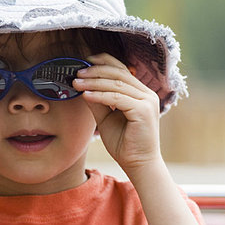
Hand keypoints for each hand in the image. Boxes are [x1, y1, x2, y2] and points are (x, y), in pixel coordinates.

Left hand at [73, 53, 161, 171]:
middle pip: (119, 73)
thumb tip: (82, 87)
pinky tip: (86, 95)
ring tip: (77, 83)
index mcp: (140, 92)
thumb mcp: (106, 118)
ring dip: (94, 82)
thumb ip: (98, 101)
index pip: (122, 69)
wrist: (138, 164)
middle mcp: (146, 94)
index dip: (104, 62)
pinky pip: (117, 98)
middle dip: (95, 71)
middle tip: (77, 73)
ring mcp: (147, 101)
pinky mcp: (143, 110)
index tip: (85, 61)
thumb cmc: (123, 142)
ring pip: (117, 84)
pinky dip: (99, 95)